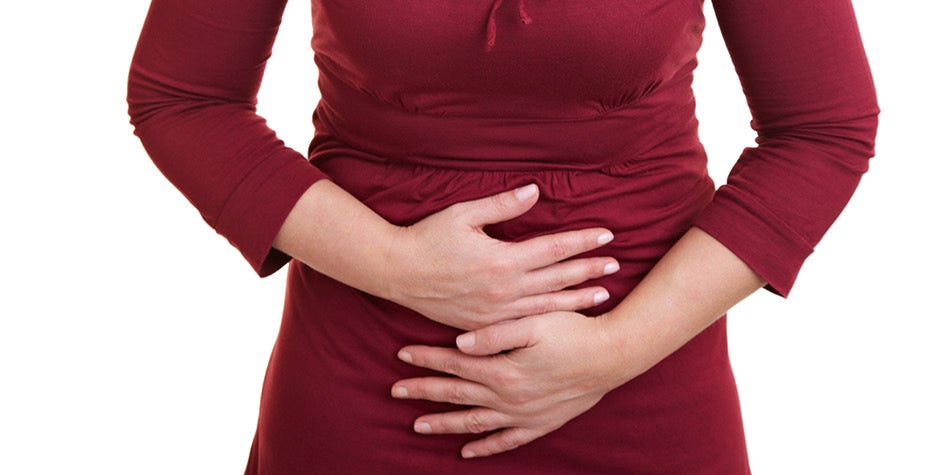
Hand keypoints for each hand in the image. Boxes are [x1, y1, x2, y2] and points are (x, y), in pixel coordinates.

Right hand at [383, 184, 618, 329]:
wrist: (396, 273)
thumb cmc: (427, 238)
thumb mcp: (463, 215)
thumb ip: (502, 205)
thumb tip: (535, 191)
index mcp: (503, 259)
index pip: (555, 248)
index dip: (583, 241)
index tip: (608, 235)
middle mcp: (505, 289)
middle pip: (558, 279)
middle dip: (590, 270)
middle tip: (616, 264)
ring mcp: (496, 311)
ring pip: (547, 306)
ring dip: (576, 300)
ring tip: (601, 295)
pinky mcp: (484, 324)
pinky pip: (524, 324)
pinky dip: (548, 320)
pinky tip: (563, 318)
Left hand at [391, 312, 639, 457]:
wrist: (612, 356)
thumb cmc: (574, 331)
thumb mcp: (535, 322)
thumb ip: (496, 333)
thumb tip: (460, 342)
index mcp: (503, 369)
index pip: (454, 362)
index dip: (427, 357)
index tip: (401, 353)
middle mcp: (508, 397)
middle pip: (456, 394)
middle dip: (424, 391)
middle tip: (395, 391)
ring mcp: (523, 414)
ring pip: (474, 421)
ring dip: (445, 423)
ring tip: (418, 425)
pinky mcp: (540, 423)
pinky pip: (506, 440)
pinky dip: (486, 446)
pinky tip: (468, 452)